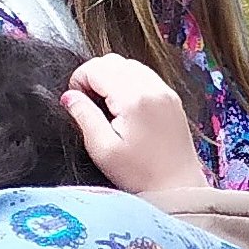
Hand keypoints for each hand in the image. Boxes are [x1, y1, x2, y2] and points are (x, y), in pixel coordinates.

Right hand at [61, 55, 206, 203]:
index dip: (79, 80)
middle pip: (113, 61)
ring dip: (112, 77)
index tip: (76, 101)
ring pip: (130, 65)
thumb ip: (84, 116)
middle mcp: (153, 88)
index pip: (97, 67)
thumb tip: (69, 96)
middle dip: (94, 75)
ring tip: (105, 105)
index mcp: (134, 98)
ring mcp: (166, 92)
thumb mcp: (102, 149)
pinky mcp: (173, 100)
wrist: (179, 188)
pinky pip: (145, 76)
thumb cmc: (140, 174)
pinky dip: (129, 82)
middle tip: (89, 102)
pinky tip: (124, 106)